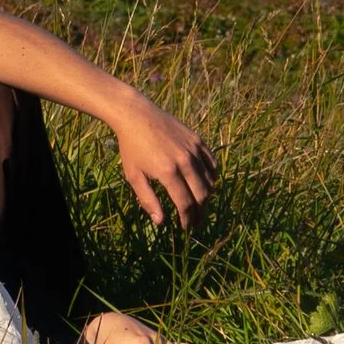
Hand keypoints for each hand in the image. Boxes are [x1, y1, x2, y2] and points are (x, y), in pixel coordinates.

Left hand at [111, 92, 217, 232]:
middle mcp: (185, 161)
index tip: (186, 228)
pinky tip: (205, 184)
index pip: (185, 204)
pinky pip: (212, 163)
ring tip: (199, 205)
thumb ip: (148, 200)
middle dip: (200, 212)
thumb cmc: (131, 147)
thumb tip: (161, 222)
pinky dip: (212, 177)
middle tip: (195, 221)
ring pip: (210, 181)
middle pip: (202, 195)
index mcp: (168, 172)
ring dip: (207, 196)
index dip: (187, 220)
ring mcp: (193, 149)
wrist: (137, 115)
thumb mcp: (134, 176)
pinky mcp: (197, 140)